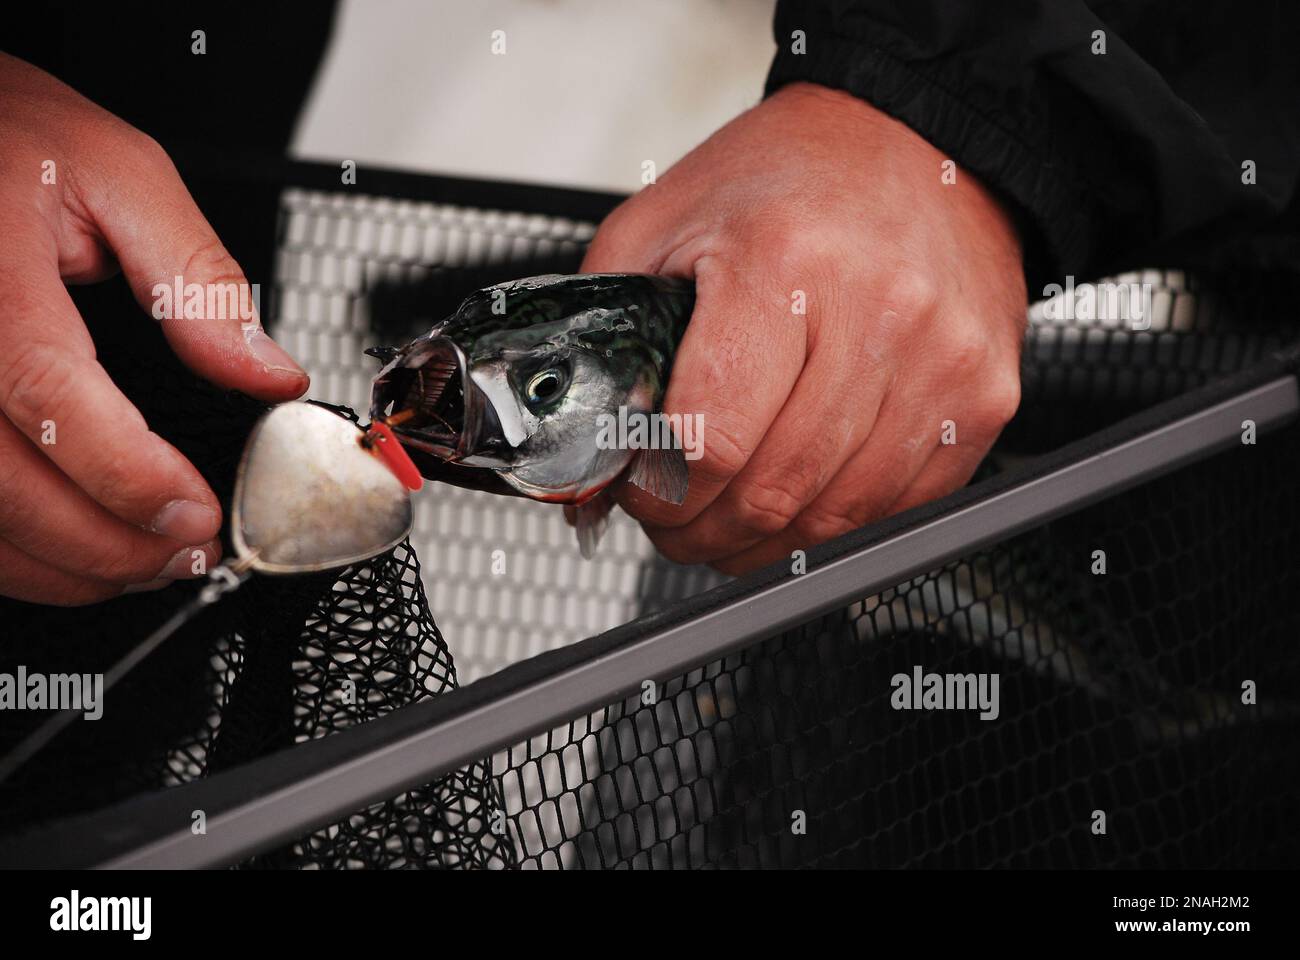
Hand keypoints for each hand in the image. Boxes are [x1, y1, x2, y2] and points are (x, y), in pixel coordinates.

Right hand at [0, 54, 308, 604]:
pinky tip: (69, 552)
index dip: (127, 476)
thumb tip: (267, 372)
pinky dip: (13, 551)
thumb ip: (196, 280)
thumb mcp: (120, 174)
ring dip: (58, 566)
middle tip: (186, 556)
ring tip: (141, 567)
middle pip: (3, 486)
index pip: (49, 400)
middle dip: (105, 546)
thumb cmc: (6, 138)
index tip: (197, 514)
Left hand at [582, 82, 1025, 573]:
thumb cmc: (791, 180)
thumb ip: (612, 335)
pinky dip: (838, 529)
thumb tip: (590, 456)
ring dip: (766, 544)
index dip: (662, 493)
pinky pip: (901, 508)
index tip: (641, 494)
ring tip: (728, 520)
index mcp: (783, 262)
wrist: (921, 145)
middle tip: (674, 521)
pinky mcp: (984, 396)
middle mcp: (878, 313)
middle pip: (773, 491)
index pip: (711, 437)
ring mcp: (944, 362)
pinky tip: (798, 505)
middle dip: (702, 531)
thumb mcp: (665, 223)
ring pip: (838, 518)